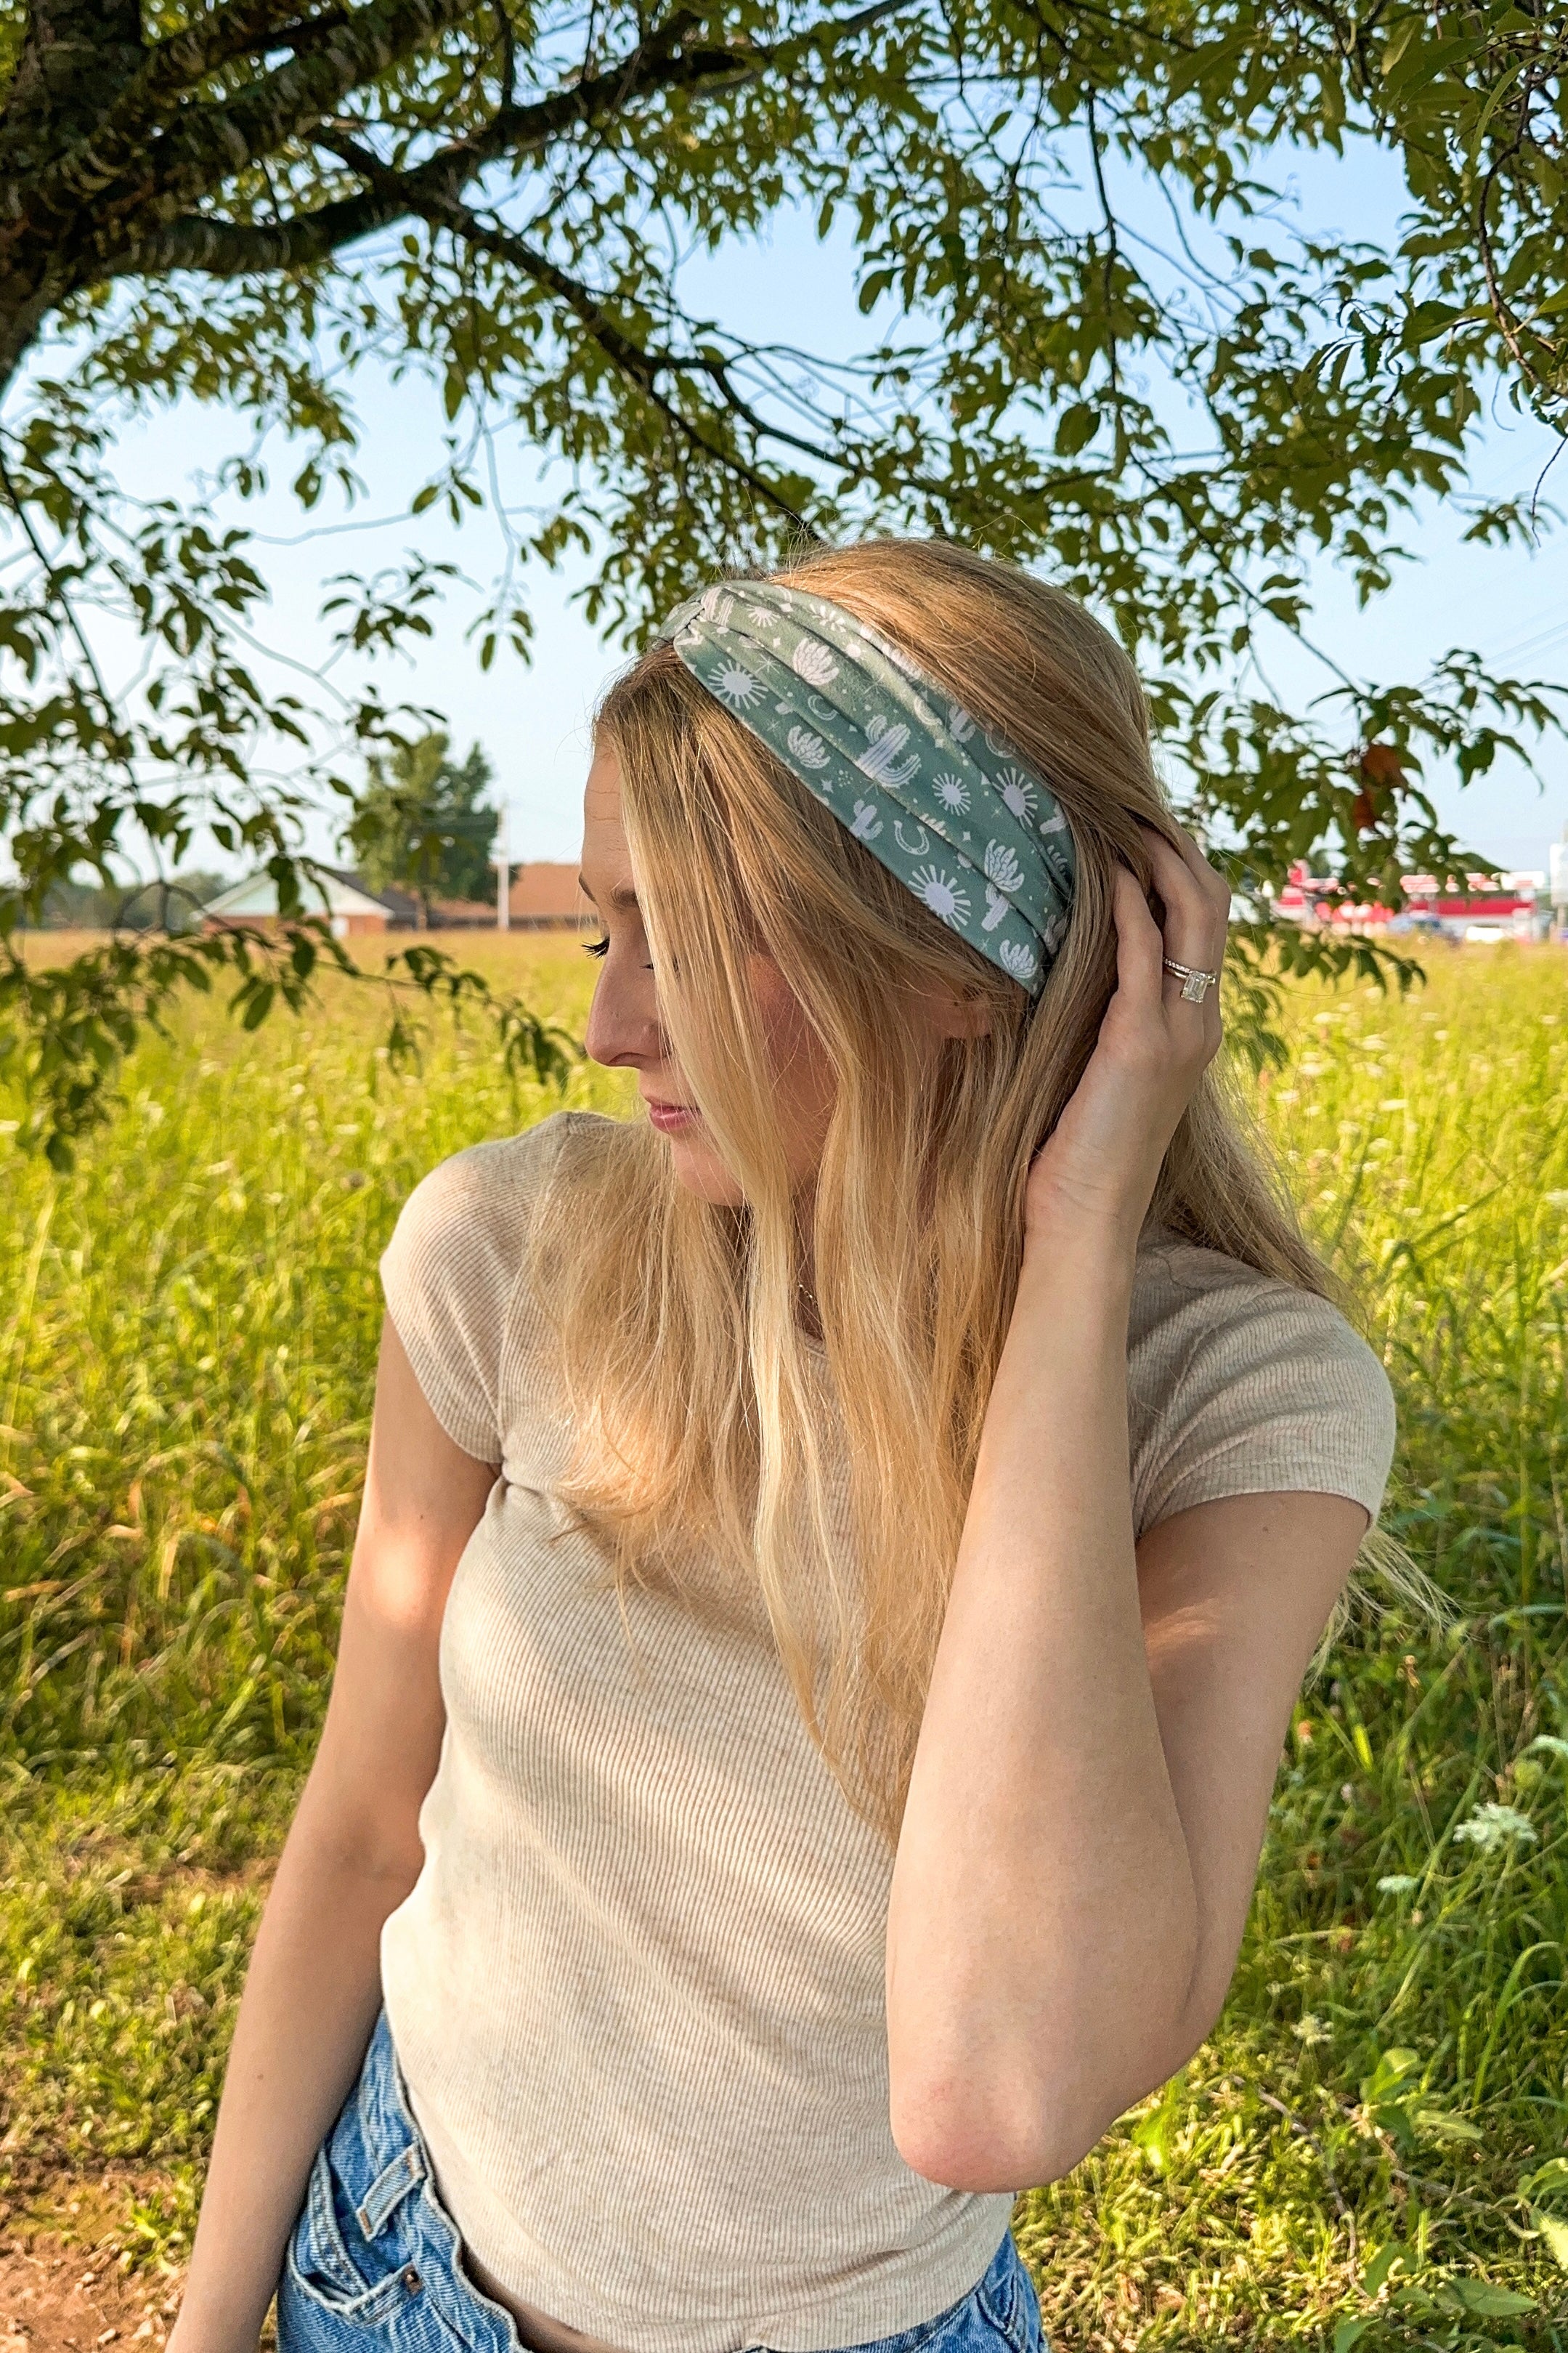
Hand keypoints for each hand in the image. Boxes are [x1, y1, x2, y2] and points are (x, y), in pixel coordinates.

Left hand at [1023, 823, 1229, 1253]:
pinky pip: (1146, 956)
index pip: (1206, 928)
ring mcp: (1179, 1034)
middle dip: (1180, 848)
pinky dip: (1129, 908)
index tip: (1142, 827)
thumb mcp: (1095, 1074)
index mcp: (1194, 1029)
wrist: (1084, 1222)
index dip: (1182, 870)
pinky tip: (1106, 873)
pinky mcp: (1142, 1045)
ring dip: (1161, 861)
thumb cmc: (1075, 1157)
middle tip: (1136, 802)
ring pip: (1193, 919)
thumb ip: (1100, 1021)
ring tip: (1125, 817)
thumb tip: (1061, 967)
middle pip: (1212, 907)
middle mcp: (1200, 1024)